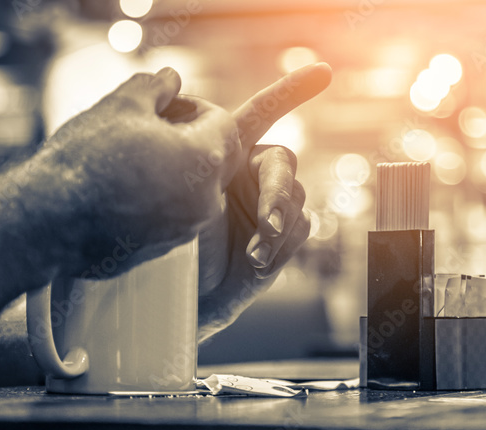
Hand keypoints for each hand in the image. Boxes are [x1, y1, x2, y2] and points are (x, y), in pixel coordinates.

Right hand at [38, 68, 240, 276]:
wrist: (48, 221)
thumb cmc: (86, 160)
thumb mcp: (121, 105)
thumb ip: (155, 87)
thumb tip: (170, 79)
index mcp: (203, 160)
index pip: (225, 124)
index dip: (196, 107)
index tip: (164, 107)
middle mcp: (205, 200)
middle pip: (214, 159)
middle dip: (190, 138)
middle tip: (148, 129)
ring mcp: (185, 229)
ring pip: (193, 189)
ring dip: (173, 168)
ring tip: (129, 158)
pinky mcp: (162, 248)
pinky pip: (172, 215)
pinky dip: (157, 198)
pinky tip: (119, 188)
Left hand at [196, 63, 331, 339]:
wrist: (172, 302)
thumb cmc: (162, 246)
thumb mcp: (176, 195)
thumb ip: (197, 158)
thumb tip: (210, 128)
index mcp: (224, 154)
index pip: (260, 114)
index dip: (291, 92)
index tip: (323, 71)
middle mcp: (248, 177)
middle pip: (282, 161)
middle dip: (277, 191)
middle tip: (267, 225)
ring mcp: (266, 209)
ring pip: (295, 197)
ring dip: (278, 223)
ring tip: (254, 254)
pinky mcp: (280, 241)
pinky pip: (301, 227)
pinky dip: (283, 243)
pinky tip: (257, 261)